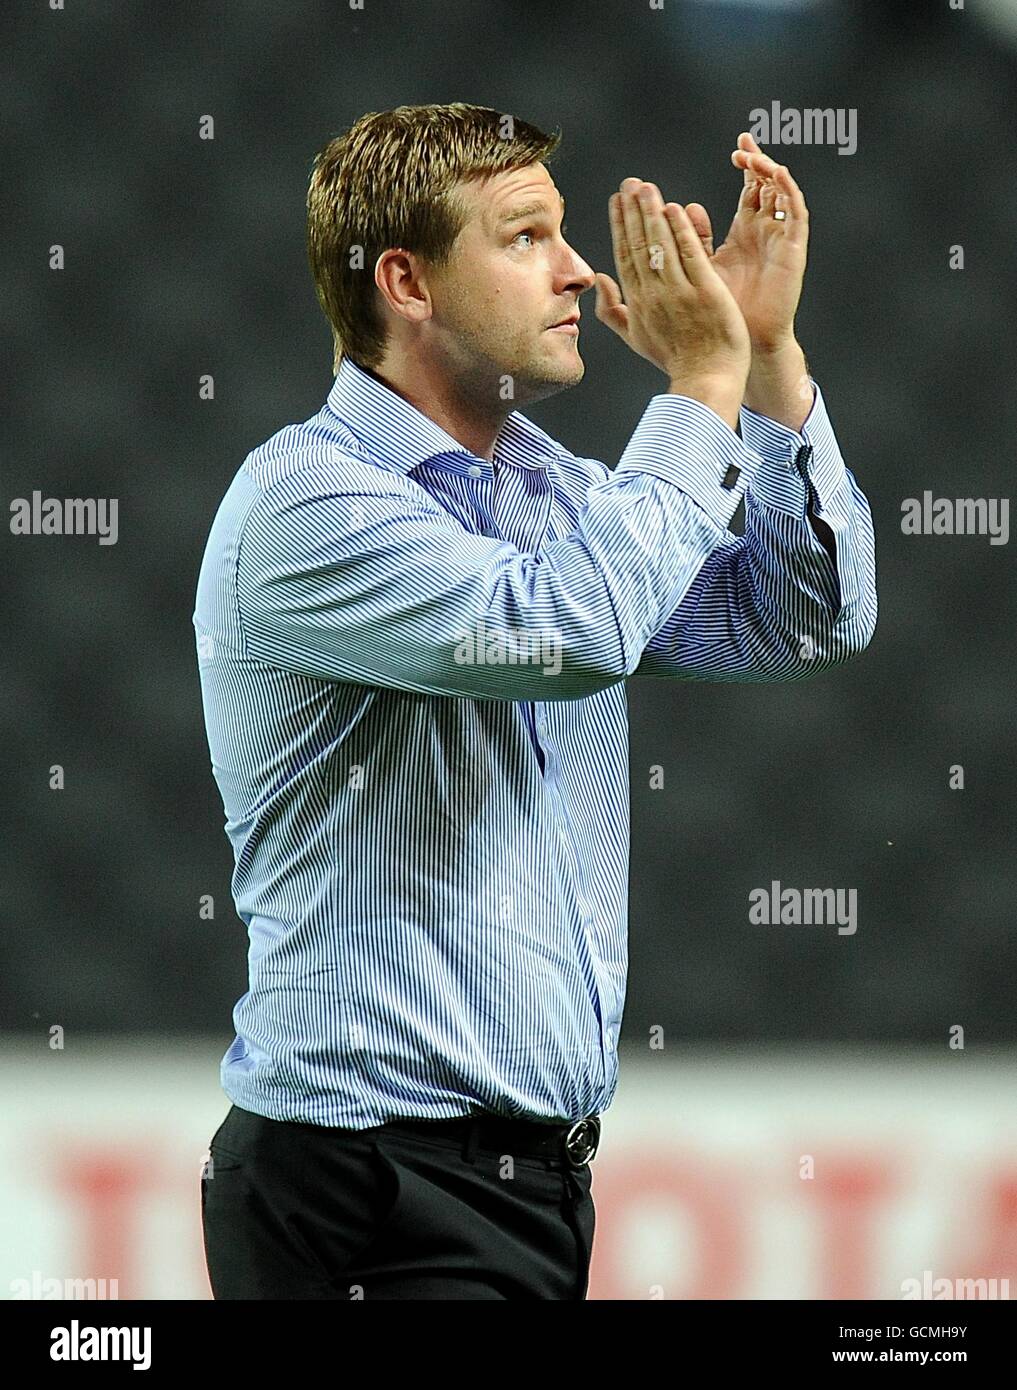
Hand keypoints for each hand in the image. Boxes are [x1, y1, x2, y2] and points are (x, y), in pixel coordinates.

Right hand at [594, 177, 750, 419]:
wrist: (705, 379)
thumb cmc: (676, 360)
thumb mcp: (636, 338)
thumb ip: (613, 311)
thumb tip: (600, 281)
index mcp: (638, 303)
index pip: (626, 255)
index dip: (621, 225)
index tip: (618, 200)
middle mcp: (654, 295)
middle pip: (639, 245)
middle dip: (633, 211)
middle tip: (630, 183)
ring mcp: (679, 293)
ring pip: (661, 245)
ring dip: (652, 213)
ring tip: (646, 187)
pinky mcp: (704, 292)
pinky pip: (690, 256)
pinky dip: (681, 231)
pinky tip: (674, 209)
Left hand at [683, 132, 808, 352]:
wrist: (740, 342)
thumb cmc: (719, 313)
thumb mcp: (697, 268)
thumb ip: (688, 240)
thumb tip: (674, 209)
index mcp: (744, 233)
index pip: (749, 189)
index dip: (745, 165)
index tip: (738, 145)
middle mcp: (765, 232)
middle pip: (767, 185)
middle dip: (757, 162)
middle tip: (742, 147)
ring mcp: (781, 239)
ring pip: (783, 194)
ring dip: (771, 173)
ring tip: (753, 158)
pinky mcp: (793, 250)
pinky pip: (796, 214)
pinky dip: (788, 191)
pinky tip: (776, 175)